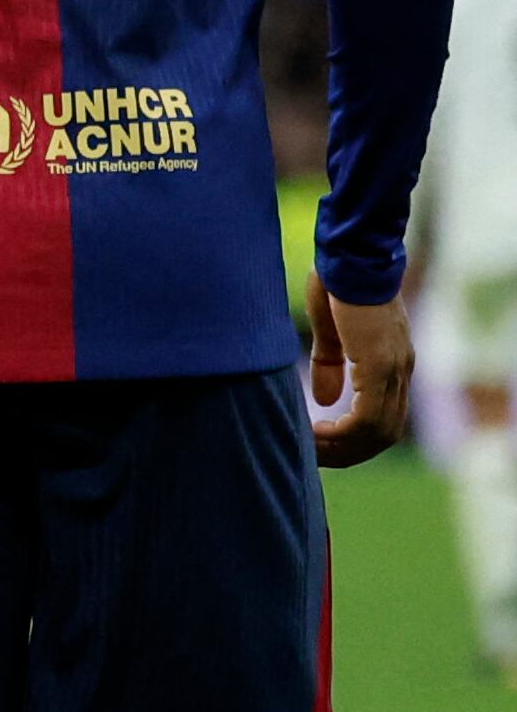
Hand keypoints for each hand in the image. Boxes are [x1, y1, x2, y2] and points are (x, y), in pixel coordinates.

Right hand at [309, 274, 414, 467]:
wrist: (352, 255)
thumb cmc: (339, 283)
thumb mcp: (333, 330)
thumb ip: (331, 365)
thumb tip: (325, 401)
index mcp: (392, 364)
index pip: (383, 419)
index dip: (353, 438)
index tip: (320, 442)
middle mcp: (401, 372)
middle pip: (385, 434)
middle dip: (349, 452)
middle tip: (315, 455)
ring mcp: (393, 370)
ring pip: (378, 431)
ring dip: (343, 447)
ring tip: (311, 447)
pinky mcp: (379, 365)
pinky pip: (367, 415)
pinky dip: (342, 432)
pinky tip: (316, 430)